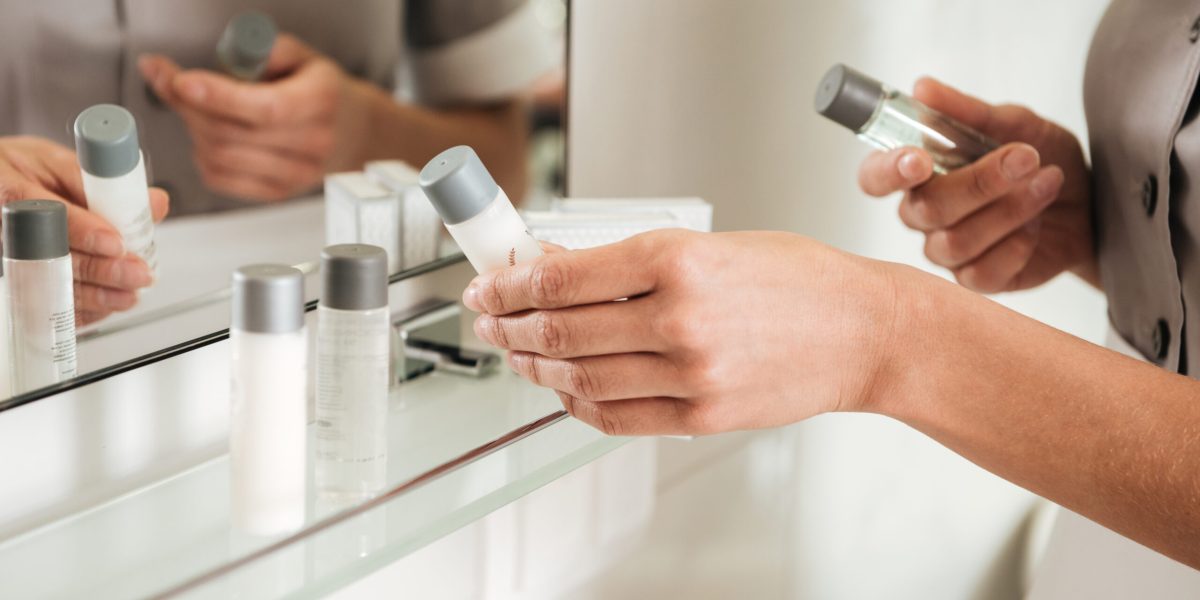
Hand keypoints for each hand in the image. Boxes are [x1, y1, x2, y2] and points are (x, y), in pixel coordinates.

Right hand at [0, 137, 168, 323]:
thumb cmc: (16, 170)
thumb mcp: (52, 160)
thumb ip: (101, 183)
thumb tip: (155, 202)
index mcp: (10, 189)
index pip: (46, 213)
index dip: (84, 231)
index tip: (116, 243)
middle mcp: (4, 227)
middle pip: (51, 256)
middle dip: (100, 269)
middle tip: (138, 274)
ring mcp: (5, 258)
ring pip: (48, 285)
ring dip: (93, 296)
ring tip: (128, 296)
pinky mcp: (10, 279)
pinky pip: (41, 303)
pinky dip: (75, 310)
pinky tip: (102, 308)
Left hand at [139, 34, 364, 200]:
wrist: (352, 131)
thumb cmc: (320, 90)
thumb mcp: (302, 56)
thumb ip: (263, 51)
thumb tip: (223, 61)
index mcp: (320, 101)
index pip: (266, 108)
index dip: (219, 97)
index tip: (182, 80)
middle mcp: (313, 142)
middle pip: (232, 133)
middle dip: (189, 106)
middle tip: (169, 81)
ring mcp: (297, 174)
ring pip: (220, 156)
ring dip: (193, 129)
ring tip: (194, 108)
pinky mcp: (277, 192)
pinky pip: (220, 179)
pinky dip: (201, 156)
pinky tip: (208, 137)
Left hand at [463, 230, 898, 435]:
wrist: (865, 332)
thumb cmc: (800, 280)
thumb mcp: (712, 245)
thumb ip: (630, 259)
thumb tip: (557, 263)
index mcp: (679, 259)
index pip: (562, 275)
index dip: (510, 282)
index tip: (488, 283)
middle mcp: (679, 318)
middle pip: (561, 329)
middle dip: (510, 325)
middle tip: (488, 319)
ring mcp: (690, 373)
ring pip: (580, 377)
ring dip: (535, 366)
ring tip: (517, 353)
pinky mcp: (701, 415)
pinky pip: (616, 417)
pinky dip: (577, 405)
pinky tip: (562, 389)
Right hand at [857, 78, 1093, 292]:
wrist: (1091, 201)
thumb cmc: (1041, 159)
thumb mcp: (1012, 123)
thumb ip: (965, 111)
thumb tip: (922, 88)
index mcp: (919, 173)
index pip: (875, 178)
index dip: (888, 172)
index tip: (919, 159)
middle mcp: (924, 214)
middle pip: (926, 209)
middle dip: (979, 181)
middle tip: (1025, 156)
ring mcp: (948, 251)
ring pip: (956, 241)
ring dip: (1008, 209)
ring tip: (1048, 182)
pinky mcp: (979, 279)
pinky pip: (982, 273)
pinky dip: (1016, 245)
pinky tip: (1038, 225)